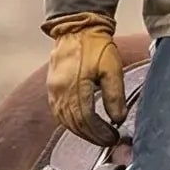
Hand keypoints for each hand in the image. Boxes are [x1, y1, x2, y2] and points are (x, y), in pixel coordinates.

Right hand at [44, 13, 126, 142]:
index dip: (99, 133)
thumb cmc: (96, 46)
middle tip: (107, 141)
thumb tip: (118, 119)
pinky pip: (58, 112)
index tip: (112, 137)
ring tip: (97, 136)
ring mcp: (53, 90)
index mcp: (75, 87)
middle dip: (92, 136)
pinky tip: (81, 124)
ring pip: (64, 120)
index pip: (86, 120)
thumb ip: (115, 96)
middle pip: (74, 124)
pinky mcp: (51, 87)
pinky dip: (70, 122)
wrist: (77, 28)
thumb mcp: (112, 69)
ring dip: (81, 131)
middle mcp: (60, 91)